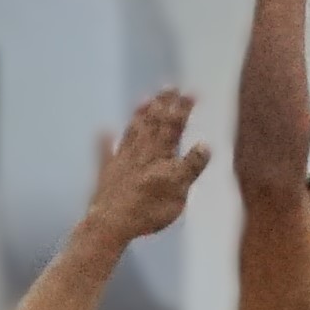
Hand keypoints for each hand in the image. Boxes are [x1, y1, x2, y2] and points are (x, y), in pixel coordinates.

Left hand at [85, 89, 208, 244]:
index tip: (191, 93)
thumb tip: (205, 145)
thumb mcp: (180, 190)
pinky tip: (104, 130)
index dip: (183, 109)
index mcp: (161, 154)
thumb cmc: (150, 209)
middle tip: (170, 87)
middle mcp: (141, 150)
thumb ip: (191, 166)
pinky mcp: (106, 170)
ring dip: (140, 114)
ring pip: (133, 131)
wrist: (112, 222)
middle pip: (154, 122)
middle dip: (163, 103)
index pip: (174, 126)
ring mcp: (122, 158)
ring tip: (146, 100)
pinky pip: (104, 151)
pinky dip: (104, 140)